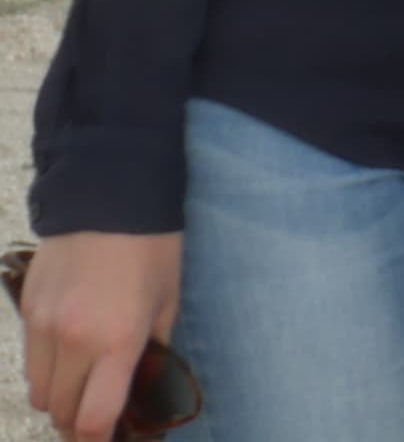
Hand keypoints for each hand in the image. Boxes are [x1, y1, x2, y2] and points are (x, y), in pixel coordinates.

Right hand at [16, 232, 180, 441]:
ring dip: (58, 399)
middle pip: (60, 411)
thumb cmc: (152, 249)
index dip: (98, 441)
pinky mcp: (26, 310)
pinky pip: (28, 361)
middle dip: (78, 423)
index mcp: (118, 341)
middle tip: (97, 419)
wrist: (109, 196)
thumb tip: (141, 390)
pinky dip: (45, 371)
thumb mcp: (168, 302)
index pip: (94, 417)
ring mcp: (44, 326)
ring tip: (82, 389)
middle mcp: (74, 340)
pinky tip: (67, 358)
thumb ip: (152, 351)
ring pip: (38, 390)